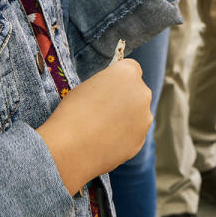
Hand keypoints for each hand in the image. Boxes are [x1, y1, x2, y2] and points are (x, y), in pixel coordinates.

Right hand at [37, 59, 150, 193]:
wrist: (71, 148)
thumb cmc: (73, 112)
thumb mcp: (88, 85)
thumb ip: (107, 84)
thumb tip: (113, 90)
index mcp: (128, 73)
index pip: (131, 68)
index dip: (118, 79)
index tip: (108, 88)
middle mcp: (143, 92)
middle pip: (137, 91)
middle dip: (126, 98)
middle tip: (104, 109)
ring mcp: (145, 117)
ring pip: (138, 114)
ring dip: (127, 118)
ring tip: (102, 128)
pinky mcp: (141, 140)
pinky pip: (134, 134)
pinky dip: (124, 136)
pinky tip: (105, 141)